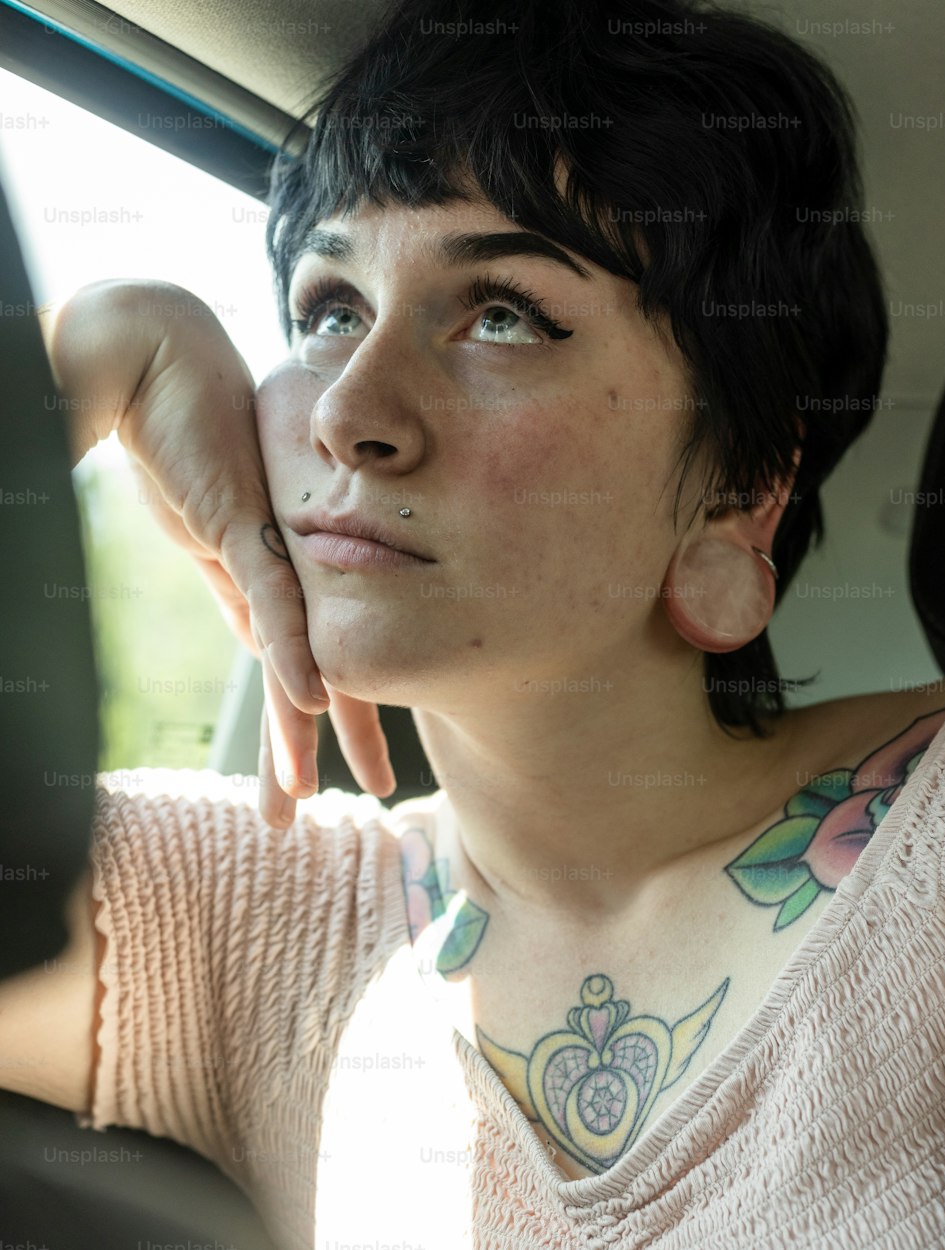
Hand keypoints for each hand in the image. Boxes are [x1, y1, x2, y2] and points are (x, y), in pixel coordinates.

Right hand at [43, 280, 395, 820]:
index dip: (321, 724)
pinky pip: (274, 602)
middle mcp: (287, 577)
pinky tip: (317, 699)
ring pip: (301, 656)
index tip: (335, 775)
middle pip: (318, 674)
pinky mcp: (247, 528)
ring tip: (325, 792)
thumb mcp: (210, 528)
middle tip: (380, 793)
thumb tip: (258, 627)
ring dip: (309, 730)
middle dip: (340, 741)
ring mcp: (273, 556)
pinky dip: (294, 651)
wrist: (162, 367)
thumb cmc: (186, 437)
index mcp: (277, 583)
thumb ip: (238, 580)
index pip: (303, 669)